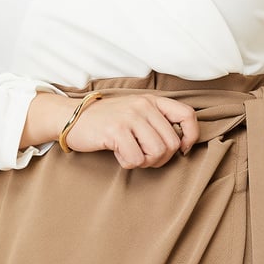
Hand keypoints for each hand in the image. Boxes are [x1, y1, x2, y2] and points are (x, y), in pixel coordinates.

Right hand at [65, 94, 199, 168]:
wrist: (72, 118)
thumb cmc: (106, 120)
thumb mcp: (135, 112)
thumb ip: (156, 121)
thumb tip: (180, 144)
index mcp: (152, 100)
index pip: (187, 115)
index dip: (191, 136)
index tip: (181, 149)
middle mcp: (143, 106)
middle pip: (171, 143)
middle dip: (161, 158)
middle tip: (143, 156)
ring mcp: (130, 117)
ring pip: (157, 153)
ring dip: (145, 162)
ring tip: (131, 155)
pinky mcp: (116, 131)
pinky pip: (136, 159)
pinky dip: (128, 163)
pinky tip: (118, 154)